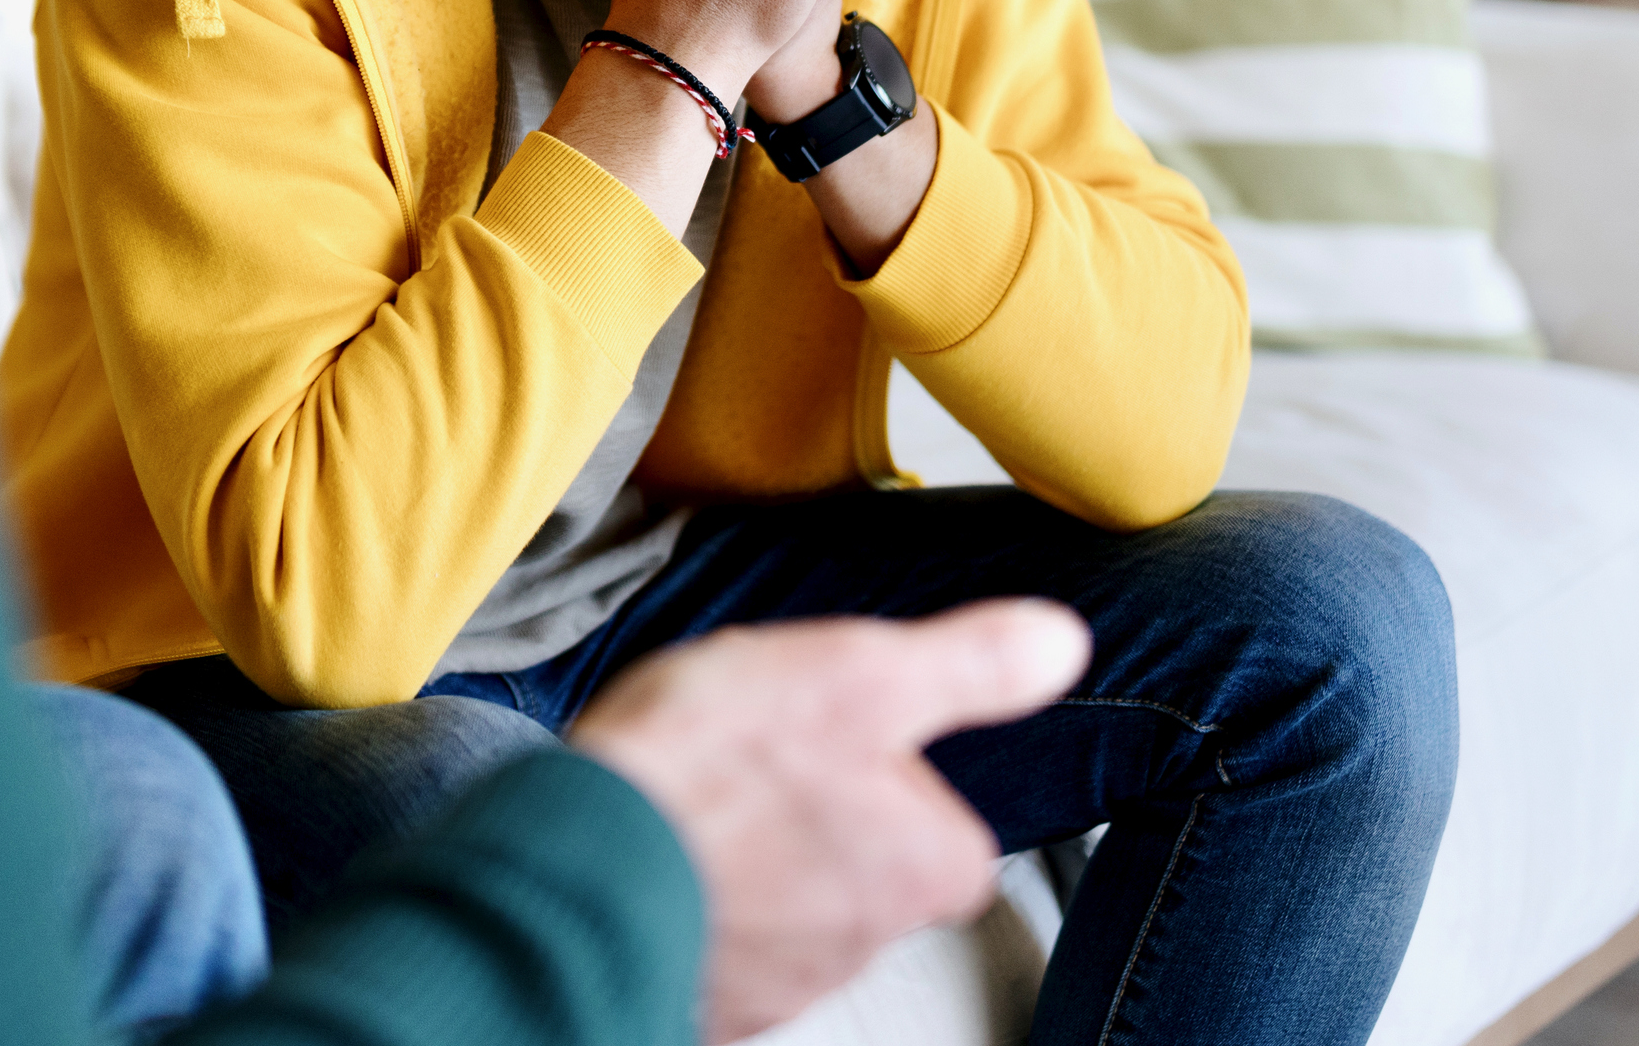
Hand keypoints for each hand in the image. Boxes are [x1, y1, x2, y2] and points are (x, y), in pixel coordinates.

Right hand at [571, 602, 1092, 1041]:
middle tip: (754, 757)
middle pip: (863, 864)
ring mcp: (781, 978)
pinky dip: (693, 895)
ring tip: (695, 794)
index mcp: (925, 862)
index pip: (945, 826)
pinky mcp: (704, 996)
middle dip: (816, 815)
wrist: (577, 863)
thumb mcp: (859, 673)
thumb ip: (968, 665)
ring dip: (750, 855)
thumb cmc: (713, 768)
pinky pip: (717, 935)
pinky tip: (655, 844)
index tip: (839, 735)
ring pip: (788, 901)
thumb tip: (1061, 642)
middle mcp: (865, 939)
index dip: (890, 772)